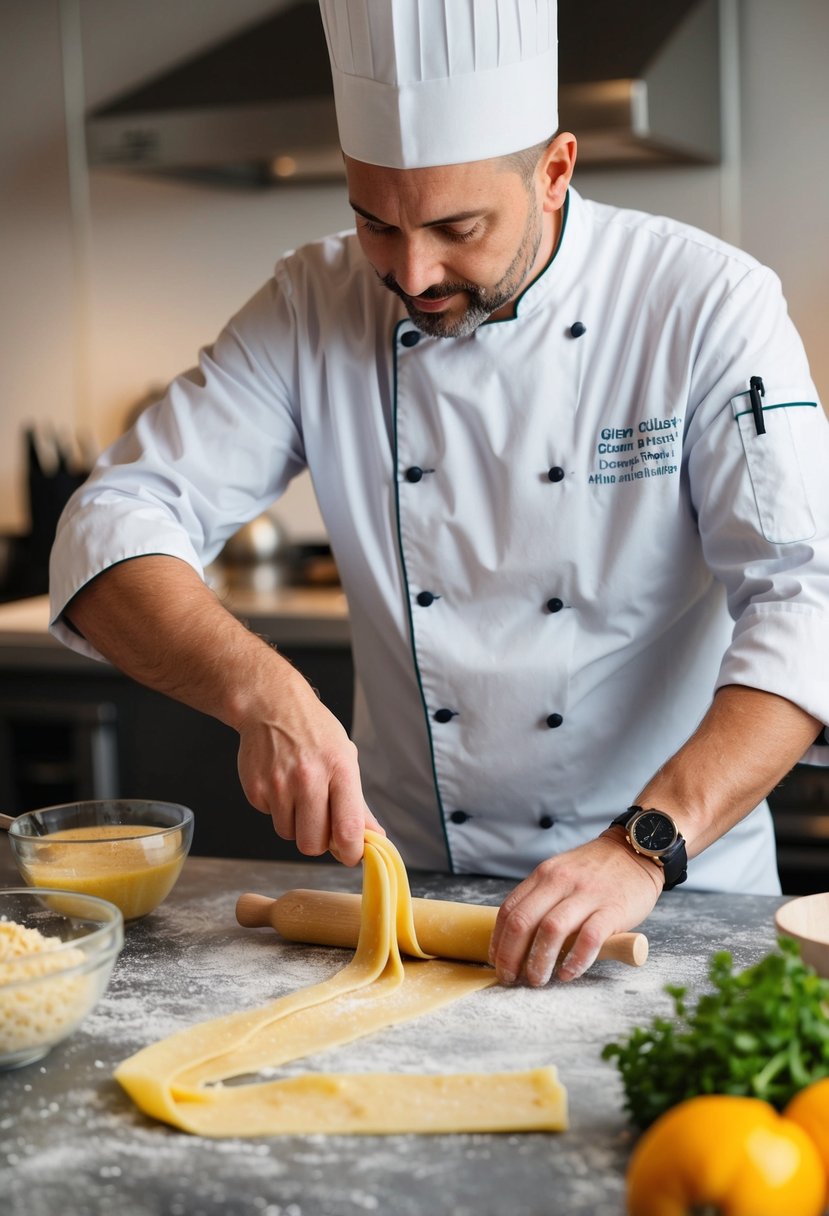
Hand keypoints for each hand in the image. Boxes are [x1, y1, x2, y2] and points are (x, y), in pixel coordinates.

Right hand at [235, 665, 382, 865]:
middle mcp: (308, 777)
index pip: (348, 828)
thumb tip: (375, 838)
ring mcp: (278, 784)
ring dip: (297, 824)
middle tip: (321, 823)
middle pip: (314, 844)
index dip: (352, 852)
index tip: (352, 854)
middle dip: (319, 842)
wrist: (272, 706)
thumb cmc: (315, 733)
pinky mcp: (255, 789)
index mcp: (339, 769)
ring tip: (299, 795)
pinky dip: (277, 810)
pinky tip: (281, 784)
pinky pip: (270, 818)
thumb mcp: (345, 758)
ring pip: (289, 835)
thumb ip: (358, 804)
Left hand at [488, 830, 662, 986]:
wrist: (635, 850)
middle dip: (511, 956)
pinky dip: (575, 960)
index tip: (497, 962)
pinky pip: (589, 938)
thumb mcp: (561, 873)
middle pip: (523, 922)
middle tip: (510, 978)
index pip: (510, 910)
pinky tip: (568, 973)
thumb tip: (518, 938)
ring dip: (539, 961)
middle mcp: (560, 881)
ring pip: (551, 930)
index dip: (498, 941)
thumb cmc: (596, 871)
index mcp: (544, 875)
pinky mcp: (612, 909)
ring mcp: (587, 894)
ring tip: (537, 980)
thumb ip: (542, 898)